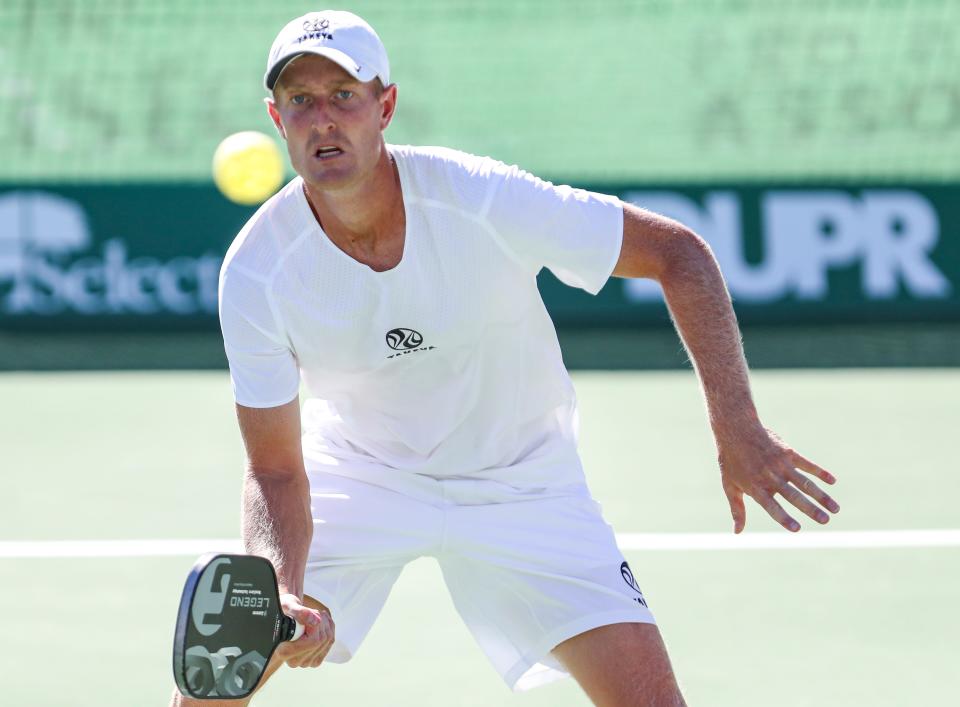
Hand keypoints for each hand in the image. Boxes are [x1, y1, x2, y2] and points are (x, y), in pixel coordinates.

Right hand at [274, 593, 334, 667]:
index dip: (315, 626)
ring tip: (315, 614)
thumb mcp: (287, 606)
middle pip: (320, 641)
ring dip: (325, 623)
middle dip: (321, 622)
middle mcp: (294, 661)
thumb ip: (299, 612)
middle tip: (313, 611)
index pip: (312, 642)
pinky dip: (329, 628)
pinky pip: (330, 642)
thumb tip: (316, 620)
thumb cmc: (283, 611)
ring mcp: (305, 662)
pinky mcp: (314, 660)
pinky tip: (322, 620)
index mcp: (284, 651)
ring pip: (327, 640)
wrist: (283, 618)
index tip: (309, 614)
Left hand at [717, 424, 838, 532]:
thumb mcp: (729, 486)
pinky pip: (808, 464)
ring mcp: (781, 464)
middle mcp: (771, 477)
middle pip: (794, 496)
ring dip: (821, 496)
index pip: (772, 506)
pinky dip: (821, 472)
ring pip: (805, 483)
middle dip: (810, 509)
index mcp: (756, 487)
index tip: (797, 529)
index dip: (784, 518)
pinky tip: (833, 481)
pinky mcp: (789, 453)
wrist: (736, 429)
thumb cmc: (731, 461)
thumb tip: (737, 532)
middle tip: (825, 520)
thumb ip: (737, 509)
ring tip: (835, 509)